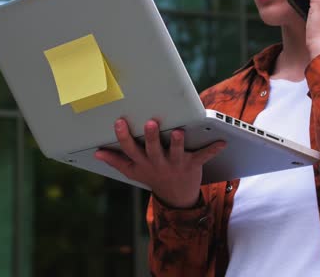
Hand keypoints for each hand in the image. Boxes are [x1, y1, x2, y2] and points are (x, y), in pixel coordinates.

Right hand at [94, 118, 225, 207]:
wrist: (176, 197)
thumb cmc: (152, 176)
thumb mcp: (132, 171)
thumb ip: (116, 161)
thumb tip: (97, 153)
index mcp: (142, 162)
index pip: (130, 149)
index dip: (124, 136)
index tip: (119, 122)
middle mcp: (158, 163)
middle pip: (153, 149)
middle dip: (152, 137)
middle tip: (151, 124)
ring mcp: (176, 164)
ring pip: (176, 152)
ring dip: (178, 143)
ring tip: (179, 132)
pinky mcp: (193, 165)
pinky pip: (203, 156)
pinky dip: (213, 149)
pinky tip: (222, 141)